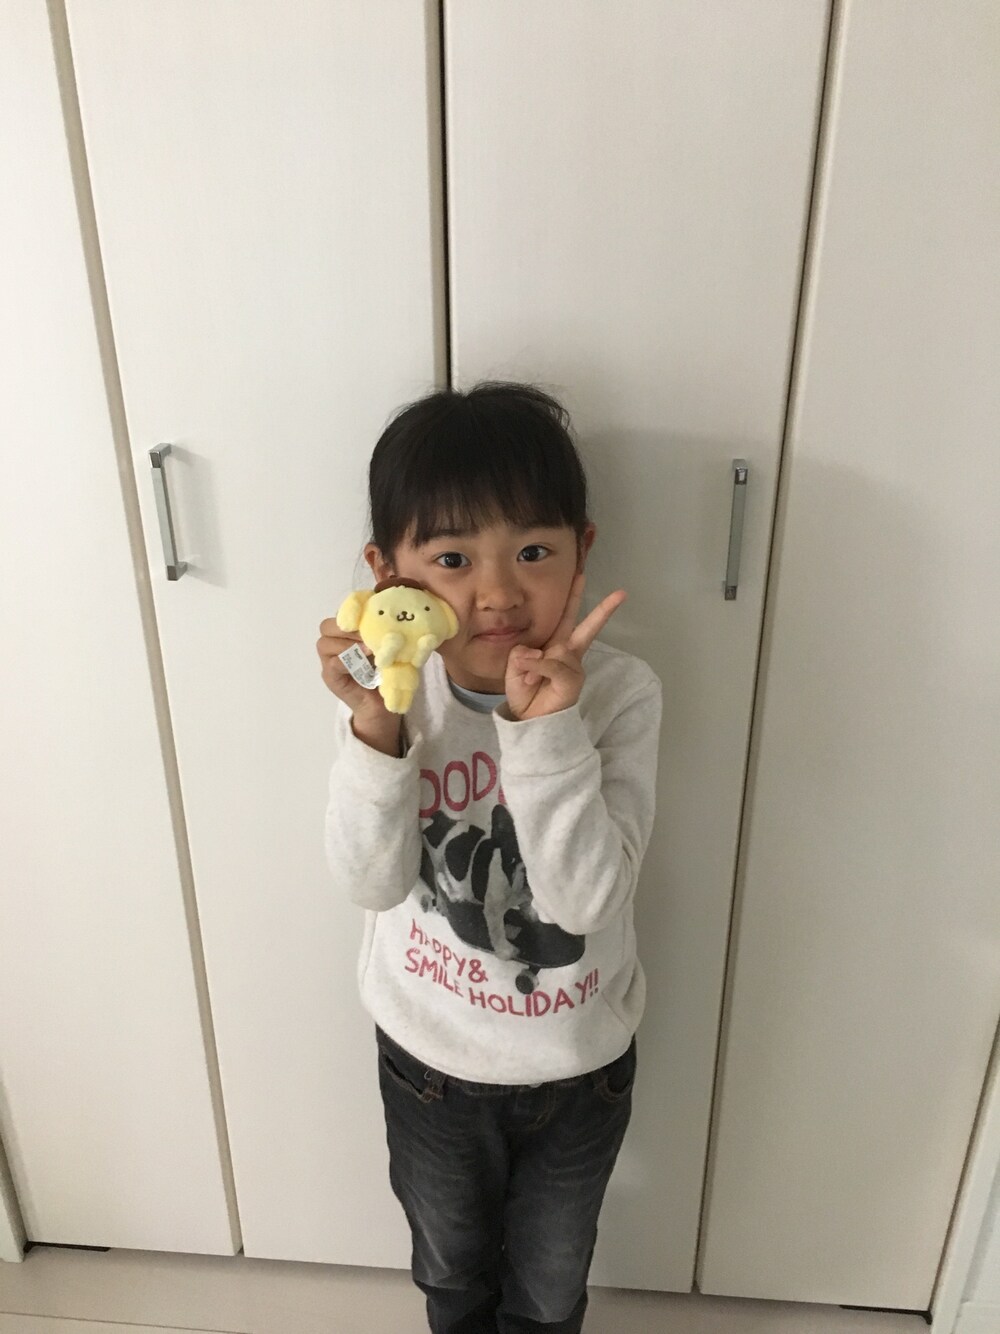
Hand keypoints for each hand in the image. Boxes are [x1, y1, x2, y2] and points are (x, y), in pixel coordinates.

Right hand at [316, 617, 392, 724]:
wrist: (382, 702)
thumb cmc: (385, 670)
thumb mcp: (385, 646)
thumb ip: (382, 631)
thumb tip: (394, 616)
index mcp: (346, 632)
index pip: (340, 614)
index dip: (350, 611)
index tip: (369, 612)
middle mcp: (333, 644)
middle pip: (326, 626)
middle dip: (345, 626)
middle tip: (365, 632)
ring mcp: (329, 661)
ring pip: (324, 643)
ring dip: (347, 643)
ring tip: (368, 649)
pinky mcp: (330, 677)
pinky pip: (332, 664)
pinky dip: (346, 660)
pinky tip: (363, 661)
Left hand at [505, 573, 626, 720]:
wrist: (529, 721)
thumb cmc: (524, 692)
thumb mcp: (514, 667)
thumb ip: (522, 653)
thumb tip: (537, 653)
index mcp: (554, 646)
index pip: (565, 618)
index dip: (574, 597)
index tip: (582, 575)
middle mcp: (568, 654)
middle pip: (587, 628)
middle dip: (603, 610)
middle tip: (621, 594)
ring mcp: (573, 667)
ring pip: (555, 650)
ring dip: (534, 664)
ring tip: (528, 680)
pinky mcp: (572, 680)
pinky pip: (555, 665)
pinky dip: (540, 669)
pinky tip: (532, 679)